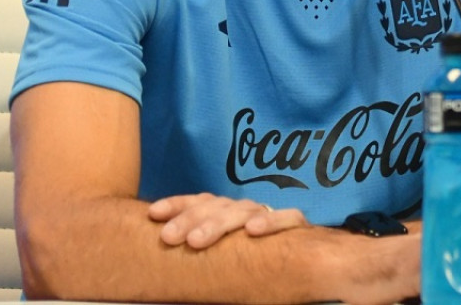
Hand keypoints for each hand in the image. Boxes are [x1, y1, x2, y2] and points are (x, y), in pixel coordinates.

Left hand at [147, 193, 307, 248]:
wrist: (307, 257)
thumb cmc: (251, 257)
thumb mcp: (222, 253)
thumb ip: (203, 253)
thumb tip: (160, 257)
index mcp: (223, 212)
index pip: (198, 202)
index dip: (176, 204)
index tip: (153, 214)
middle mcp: (243, 209)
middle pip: (215, 206)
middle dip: (189, 219)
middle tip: (169, 237)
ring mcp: (267, 214)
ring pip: (242, 210)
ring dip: (218, 224)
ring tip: (197, 240)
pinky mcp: (296, 223)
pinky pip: (285, 218)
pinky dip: (271, 222)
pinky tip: (254, 230)